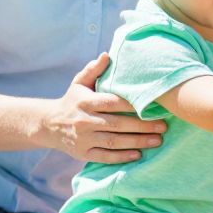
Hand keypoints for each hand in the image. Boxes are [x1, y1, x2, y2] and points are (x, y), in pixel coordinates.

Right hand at [41, 54, 166, 162]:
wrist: (49, 125)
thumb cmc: (72, 100)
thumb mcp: (79, 83)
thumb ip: (93, 70)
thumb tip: (107, 55)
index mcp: (85, 102)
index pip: (112, 102)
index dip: (133, 105)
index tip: (153, 105)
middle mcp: (84, 121)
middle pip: (117, 124)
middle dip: (142, 126)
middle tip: (163, 126)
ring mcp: (84, 139)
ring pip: (114, 142)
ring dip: (137, 142)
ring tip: (157, 140)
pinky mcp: (83, 153)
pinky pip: (105, 157)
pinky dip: (122, 157)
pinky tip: (139, 154)